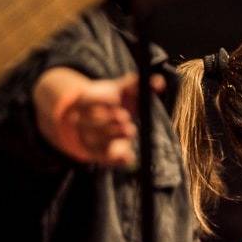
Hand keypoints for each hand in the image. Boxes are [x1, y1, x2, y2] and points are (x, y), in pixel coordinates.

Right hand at [34, 68, 165, 167]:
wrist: (101, 123)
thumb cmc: (115, 102)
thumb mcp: (122, 92)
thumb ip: (137, 85)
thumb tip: (159, 81)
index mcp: (84, 104)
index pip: (86, 102)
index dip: (100, 101)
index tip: (117, 99)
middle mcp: (82, 123)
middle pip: (91, 123)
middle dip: (108, 121)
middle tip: (124, 117)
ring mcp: (89, 141)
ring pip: (97, 141)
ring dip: (113, 136)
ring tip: (130, 130)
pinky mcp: (99, 156)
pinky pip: (106, 160)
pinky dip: (118, 159)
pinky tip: (129, 155)